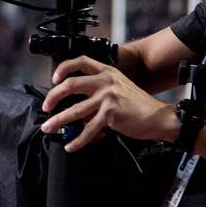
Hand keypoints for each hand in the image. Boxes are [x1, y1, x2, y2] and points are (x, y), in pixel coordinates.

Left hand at [39, 56, 179, 151]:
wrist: (159, 117)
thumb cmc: (138, 105)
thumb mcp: (118, 89)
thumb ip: (97, 92)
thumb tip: (74, 109)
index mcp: (107, 72)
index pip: (81, 61)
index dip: (64, 68)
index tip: (54, 79)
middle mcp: (105, 81)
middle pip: (70, 85)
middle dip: (53, 98)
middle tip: (46, 108)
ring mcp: (108, 96)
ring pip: (75, 110)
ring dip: (58, 121)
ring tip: (49, 128)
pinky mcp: (110, 113)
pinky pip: (89, 128)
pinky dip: (78, 139)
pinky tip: (71, 145)